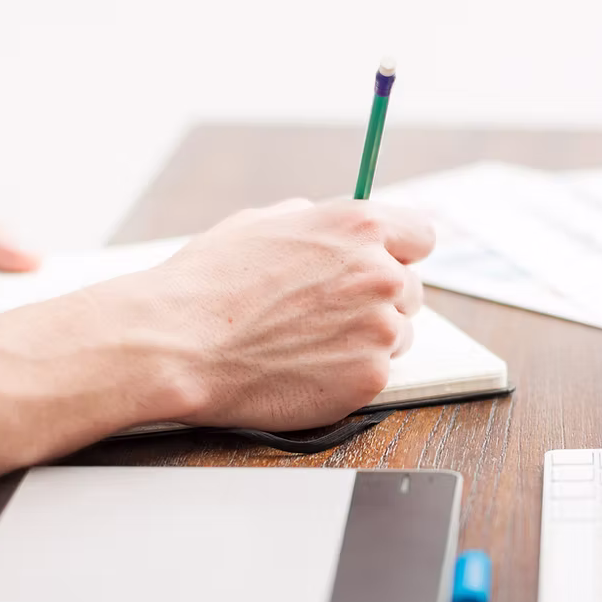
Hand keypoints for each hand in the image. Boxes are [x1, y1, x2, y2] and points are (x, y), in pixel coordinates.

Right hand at [127, 197, 434, 429]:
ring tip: (308, 343)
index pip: (421, 236)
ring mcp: (380, 330)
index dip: (399, 252)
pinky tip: (307, 369)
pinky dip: (349, 376)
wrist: (180, 346)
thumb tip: (339, 229)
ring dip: (366, 339)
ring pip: (397, 335)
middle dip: (378, 300)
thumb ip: (317, 222)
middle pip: (410, 290)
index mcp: (359, 227)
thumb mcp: (262, 223)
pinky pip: (376, 374)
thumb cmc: (210, 284)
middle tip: (328, 315)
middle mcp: (380, 274)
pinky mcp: (370, 378)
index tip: (384, 265)